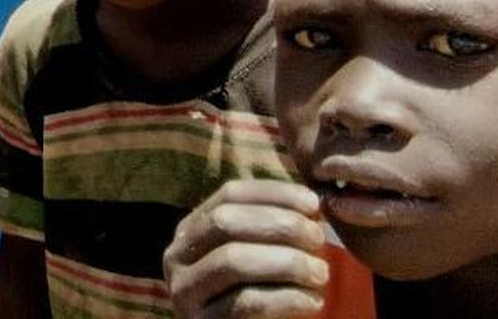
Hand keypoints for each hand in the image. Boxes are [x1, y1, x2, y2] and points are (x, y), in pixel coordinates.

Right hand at [163, 180, 329, 317]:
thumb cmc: (258, 296)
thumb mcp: (257, 256)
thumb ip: (271, 228)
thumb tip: (310, 202)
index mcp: (190, 229)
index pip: (229, 194)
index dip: (273, 194)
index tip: (314, 204)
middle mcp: (176, 255)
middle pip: (225, 222)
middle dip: (279, 225)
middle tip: (318, 240)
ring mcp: (184, 291)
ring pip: (233, 261)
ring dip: (286, 262)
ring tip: (320, 274)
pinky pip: (247, 302)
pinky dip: (287, 298)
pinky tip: (313, 301)